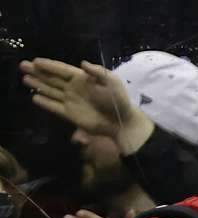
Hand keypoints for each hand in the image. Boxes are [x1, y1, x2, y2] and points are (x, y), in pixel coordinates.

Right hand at [20, 58, 154, 153]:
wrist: (121, 122)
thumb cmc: (118, 100)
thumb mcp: (111, 82)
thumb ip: (97, 72)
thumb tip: (82, 62)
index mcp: (83, 78)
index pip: (62, 69)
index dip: (49, 65)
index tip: (35, 60)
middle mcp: (74, 88)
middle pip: (52, 78)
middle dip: (37, 72)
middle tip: (22, 65)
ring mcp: (71, 101)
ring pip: (51, 91)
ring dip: (38, 85)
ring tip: (24, 79)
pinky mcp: (70, 114)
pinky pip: (54, 107)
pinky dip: (45, 102)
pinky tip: (35, 97)